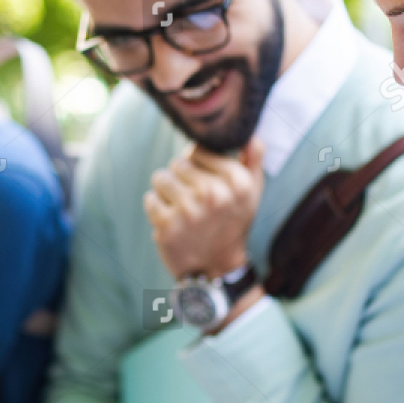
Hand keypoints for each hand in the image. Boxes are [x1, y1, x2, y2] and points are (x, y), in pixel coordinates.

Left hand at [144, 137, 263, 277]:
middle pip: (177, 163)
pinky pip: (150, 199)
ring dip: (166, 193)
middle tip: (193, 201)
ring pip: (160, 178)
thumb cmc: (232, 223)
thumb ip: (254, 160)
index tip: (206, 184)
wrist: (216, 268)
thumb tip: (251, 134)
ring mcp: (189, 209)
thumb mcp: (251, 193)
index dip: (198, 166)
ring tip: (181, 210)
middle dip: (181, 179)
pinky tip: (171, 222)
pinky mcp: (167, 224)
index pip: (198, 149)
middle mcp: (214, 193)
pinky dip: (156, 209)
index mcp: (237, 181)